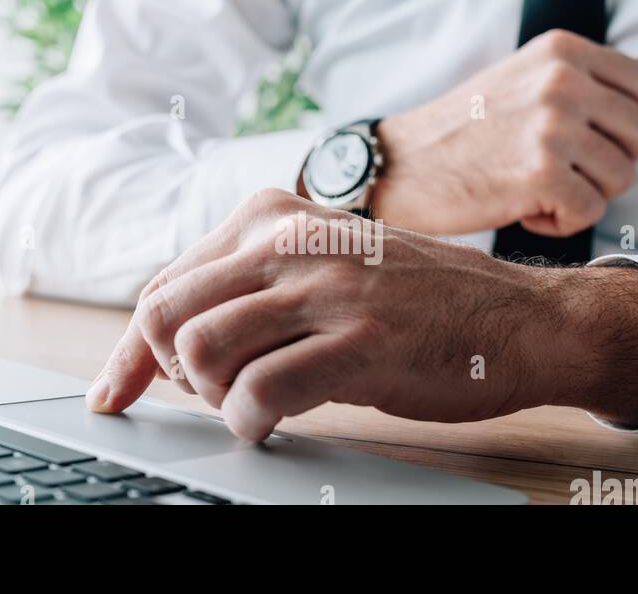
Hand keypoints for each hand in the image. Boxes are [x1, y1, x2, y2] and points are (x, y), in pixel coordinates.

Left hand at [86, 190, 637, 439]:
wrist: (523, 320)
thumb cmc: (419, 304)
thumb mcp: (326, 267)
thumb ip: (251, 286)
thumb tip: (159, 342)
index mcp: (274, 214)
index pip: (165, 284)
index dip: (128, 352)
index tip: (114, 395)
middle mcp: (292, 239)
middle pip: (163, 316)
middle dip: (170, 374)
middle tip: (215, 396)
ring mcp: (328, 287)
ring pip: (200, 352)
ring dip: (214, 399)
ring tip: (255, 405)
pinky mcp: (360, 340)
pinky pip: (257, 393)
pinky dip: (250, 422)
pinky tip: (276, 424)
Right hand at [370, 29, 637, 236]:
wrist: (401, 166)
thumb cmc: (463, 129)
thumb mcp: (523, 77)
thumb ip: (581, 77)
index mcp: (562, 51)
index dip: (623, 123)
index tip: (584, 139)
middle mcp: (562, 80)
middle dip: (610, 162)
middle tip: (563, 170)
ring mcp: (553, 127)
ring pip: (622, 178)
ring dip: (583, 194)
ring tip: (537, 187)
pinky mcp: (542, 174)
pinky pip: (591, 212)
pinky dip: (561, 222)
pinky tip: (525, 208)